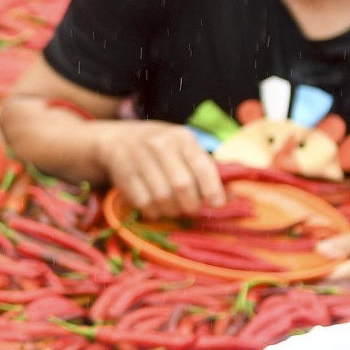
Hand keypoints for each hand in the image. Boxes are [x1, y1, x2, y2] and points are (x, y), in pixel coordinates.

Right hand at [94, 120, 224, 218]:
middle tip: (192, 209)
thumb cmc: (160, 147)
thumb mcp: (184, 148)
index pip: (202, 166)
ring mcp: (138, 158)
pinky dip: (154, 212)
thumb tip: (233, 196)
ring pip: (162, 197)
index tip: (217, 204)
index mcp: (182, 137)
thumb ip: (207, 169)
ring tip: (174, 209)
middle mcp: (160, 144)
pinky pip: (143, 202)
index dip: (213, 190)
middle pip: (182, 185)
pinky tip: (157, 208)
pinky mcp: (123, 173)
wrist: (116, 139)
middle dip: (191, 204)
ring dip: (172, 210)